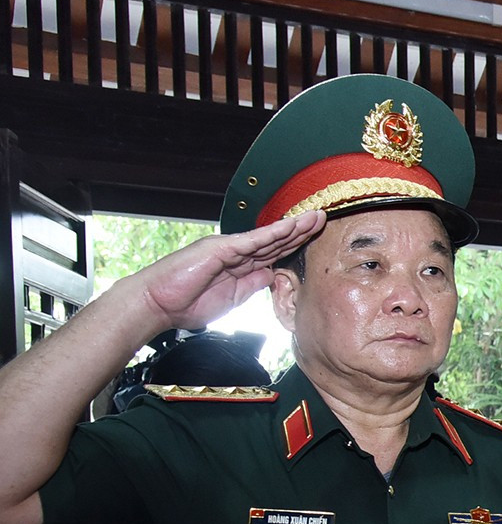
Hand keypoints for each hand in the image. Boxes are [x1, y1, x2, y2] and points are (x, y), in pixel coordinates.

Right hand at [133, 210, 325, 331]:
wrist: (157, 305)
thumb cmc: (187, 304)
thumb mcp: (232, 298)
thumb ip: (252, 286)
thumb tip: (272, 276)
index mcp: (240, 266)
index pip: (274, 253)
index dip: (296, 245)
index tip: (316, 238)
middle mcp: (236, 253)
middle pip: (275, 241)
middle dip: (300, 230)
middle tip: (323, 218)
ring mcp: (228, 249)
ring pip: (267, 236)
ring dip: (292, 227)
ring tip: (314, 218)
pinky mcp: (219, 249)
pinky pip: (251, 241)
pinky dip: (271, 234)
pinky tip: (290, 227)